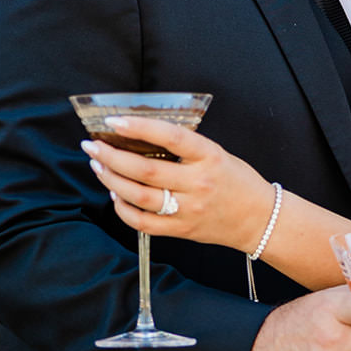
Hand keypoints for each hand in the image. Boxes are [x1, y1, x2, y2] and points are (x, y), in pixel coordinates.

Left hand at [82, 118, 272, 252]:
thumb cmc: (236, 181)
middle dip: (111, 156)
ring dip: (111, 180)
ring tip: (98, 166)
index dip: (139, 127)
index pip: (170, 137)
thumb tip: (140, 137)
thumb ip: (185, 147)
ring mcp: (189, 209)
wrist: (259, 219)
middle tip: (92, 146)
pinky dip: (123, 209)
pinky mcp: (182, 229)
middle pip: (145, 170)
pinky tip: (114, 195)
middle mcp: (198, 183)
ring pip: (139, 196)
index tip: (114, 121)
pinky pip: (143, 222)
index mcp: (209, 157)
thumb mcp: (217, 154)